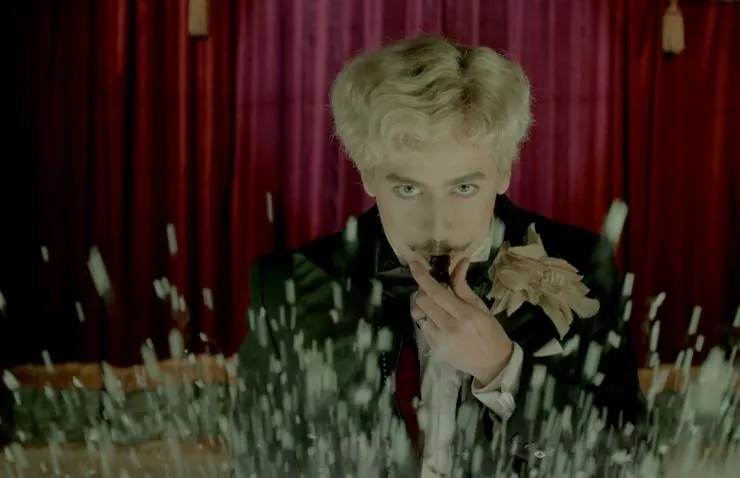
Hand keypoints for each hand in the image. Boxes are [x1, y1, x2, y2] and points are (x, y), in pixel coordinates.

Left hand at [410, 259, 513, 384]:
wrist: (492, 364)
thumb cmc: (490, 332)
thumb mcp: (480, 306)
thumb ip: (463, 286)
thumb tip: (460, 261)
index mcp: (464, 315)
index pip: (436, 292)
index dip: (422, 276)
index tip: (413, 264)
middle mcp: (449, 327)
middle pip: (422, 301)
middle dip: (422, 289)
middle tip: (431, 287)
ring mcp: (439, 339)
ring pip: (417, 314)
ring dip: (422, 304)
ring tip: (433, 303)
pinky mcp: (433, 348)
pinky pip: (421, 326)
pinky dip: (425, 317)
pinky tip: (437, 318)